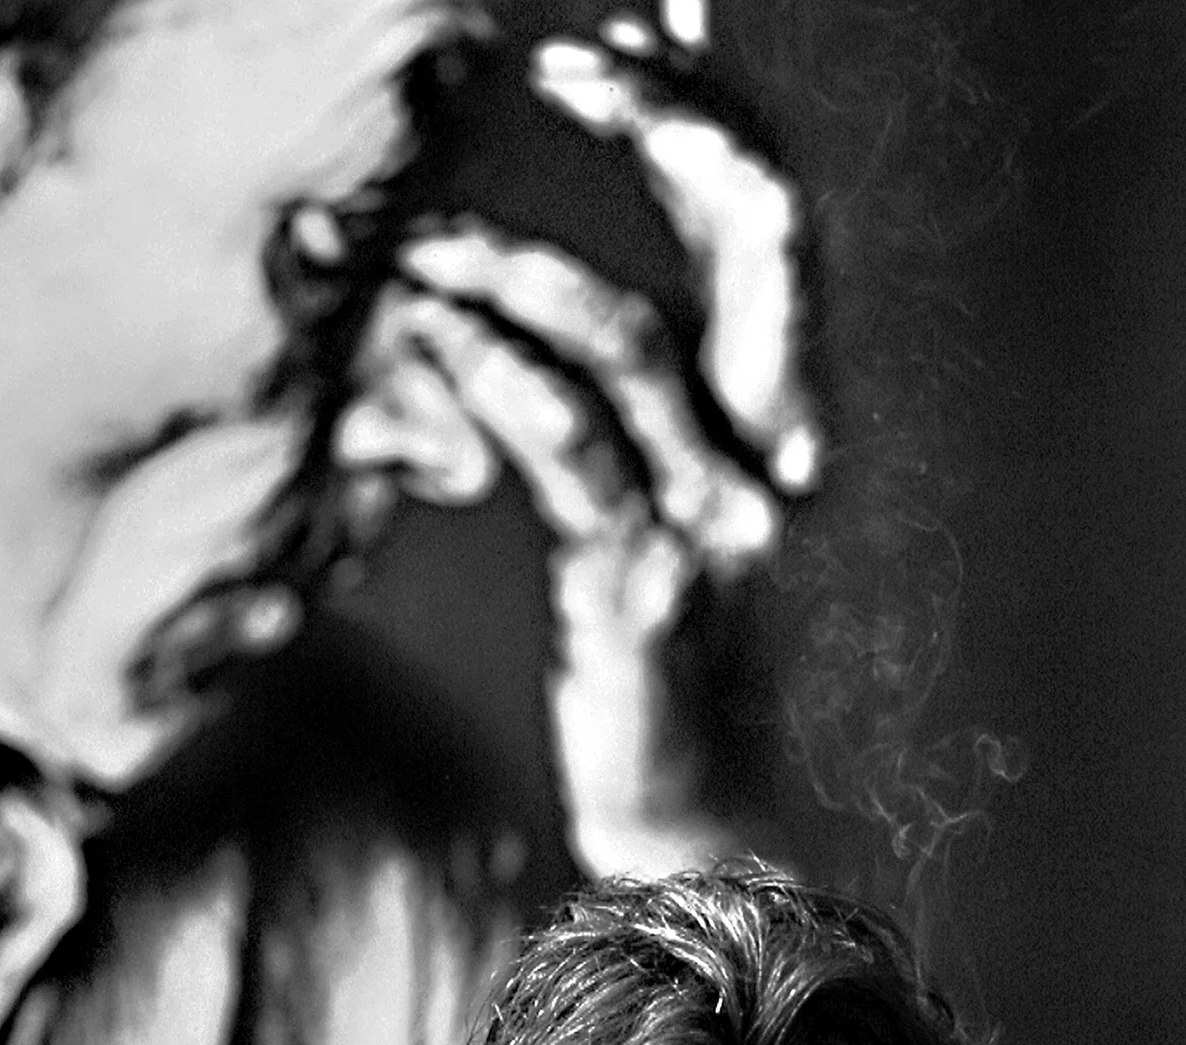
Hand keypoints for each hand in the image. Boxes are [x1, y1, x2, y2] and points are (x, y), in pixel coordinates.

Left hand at [332, 13, 822, 874]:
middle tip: (564, 63)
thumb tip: (497, 317)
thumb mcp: (637, 521)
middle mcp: (770, 450)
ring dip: (511, 270)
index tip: (638, 27)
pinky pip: (569, 451)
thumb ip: (599, 412)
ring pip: (629, 338)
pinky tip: (424, 334)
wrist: (691, 823)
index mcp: (774, 421)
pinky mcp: (642, 586)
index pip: (765, 225)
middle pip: (759, 233)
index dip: (713, 111)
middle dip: (668, 124)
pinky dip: (491, 376)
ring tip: (412, 243)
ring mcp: (714, 517)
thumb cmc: (648, 670)